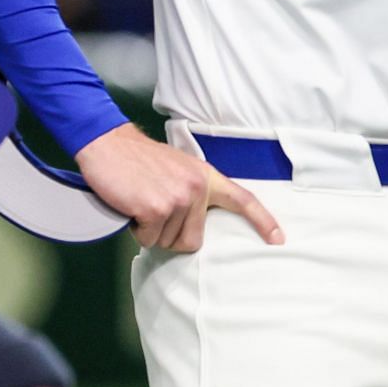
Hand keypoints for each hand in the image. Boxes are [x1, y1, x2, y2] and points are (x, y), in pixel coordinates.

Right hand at [74, 123, 282, 251]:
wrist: (109, 144)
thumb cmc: (140, 162)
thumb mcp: (179, 170)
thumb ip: (194, 192)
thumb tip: (196, 225)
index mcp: (207, 177)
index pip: (243, 200)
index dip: (263, 221)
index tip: (279, 239)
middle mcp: (199, 188)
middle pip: (193, 240)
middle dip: (170, 235)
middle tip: (153, 211)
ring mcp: (179, 199)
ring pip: (167, 242)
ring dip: (151, 231)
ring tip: (141, 203)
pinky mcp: (157, 209)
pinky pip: (149, 239)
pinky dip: (137, 231)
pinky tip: (132, 208)